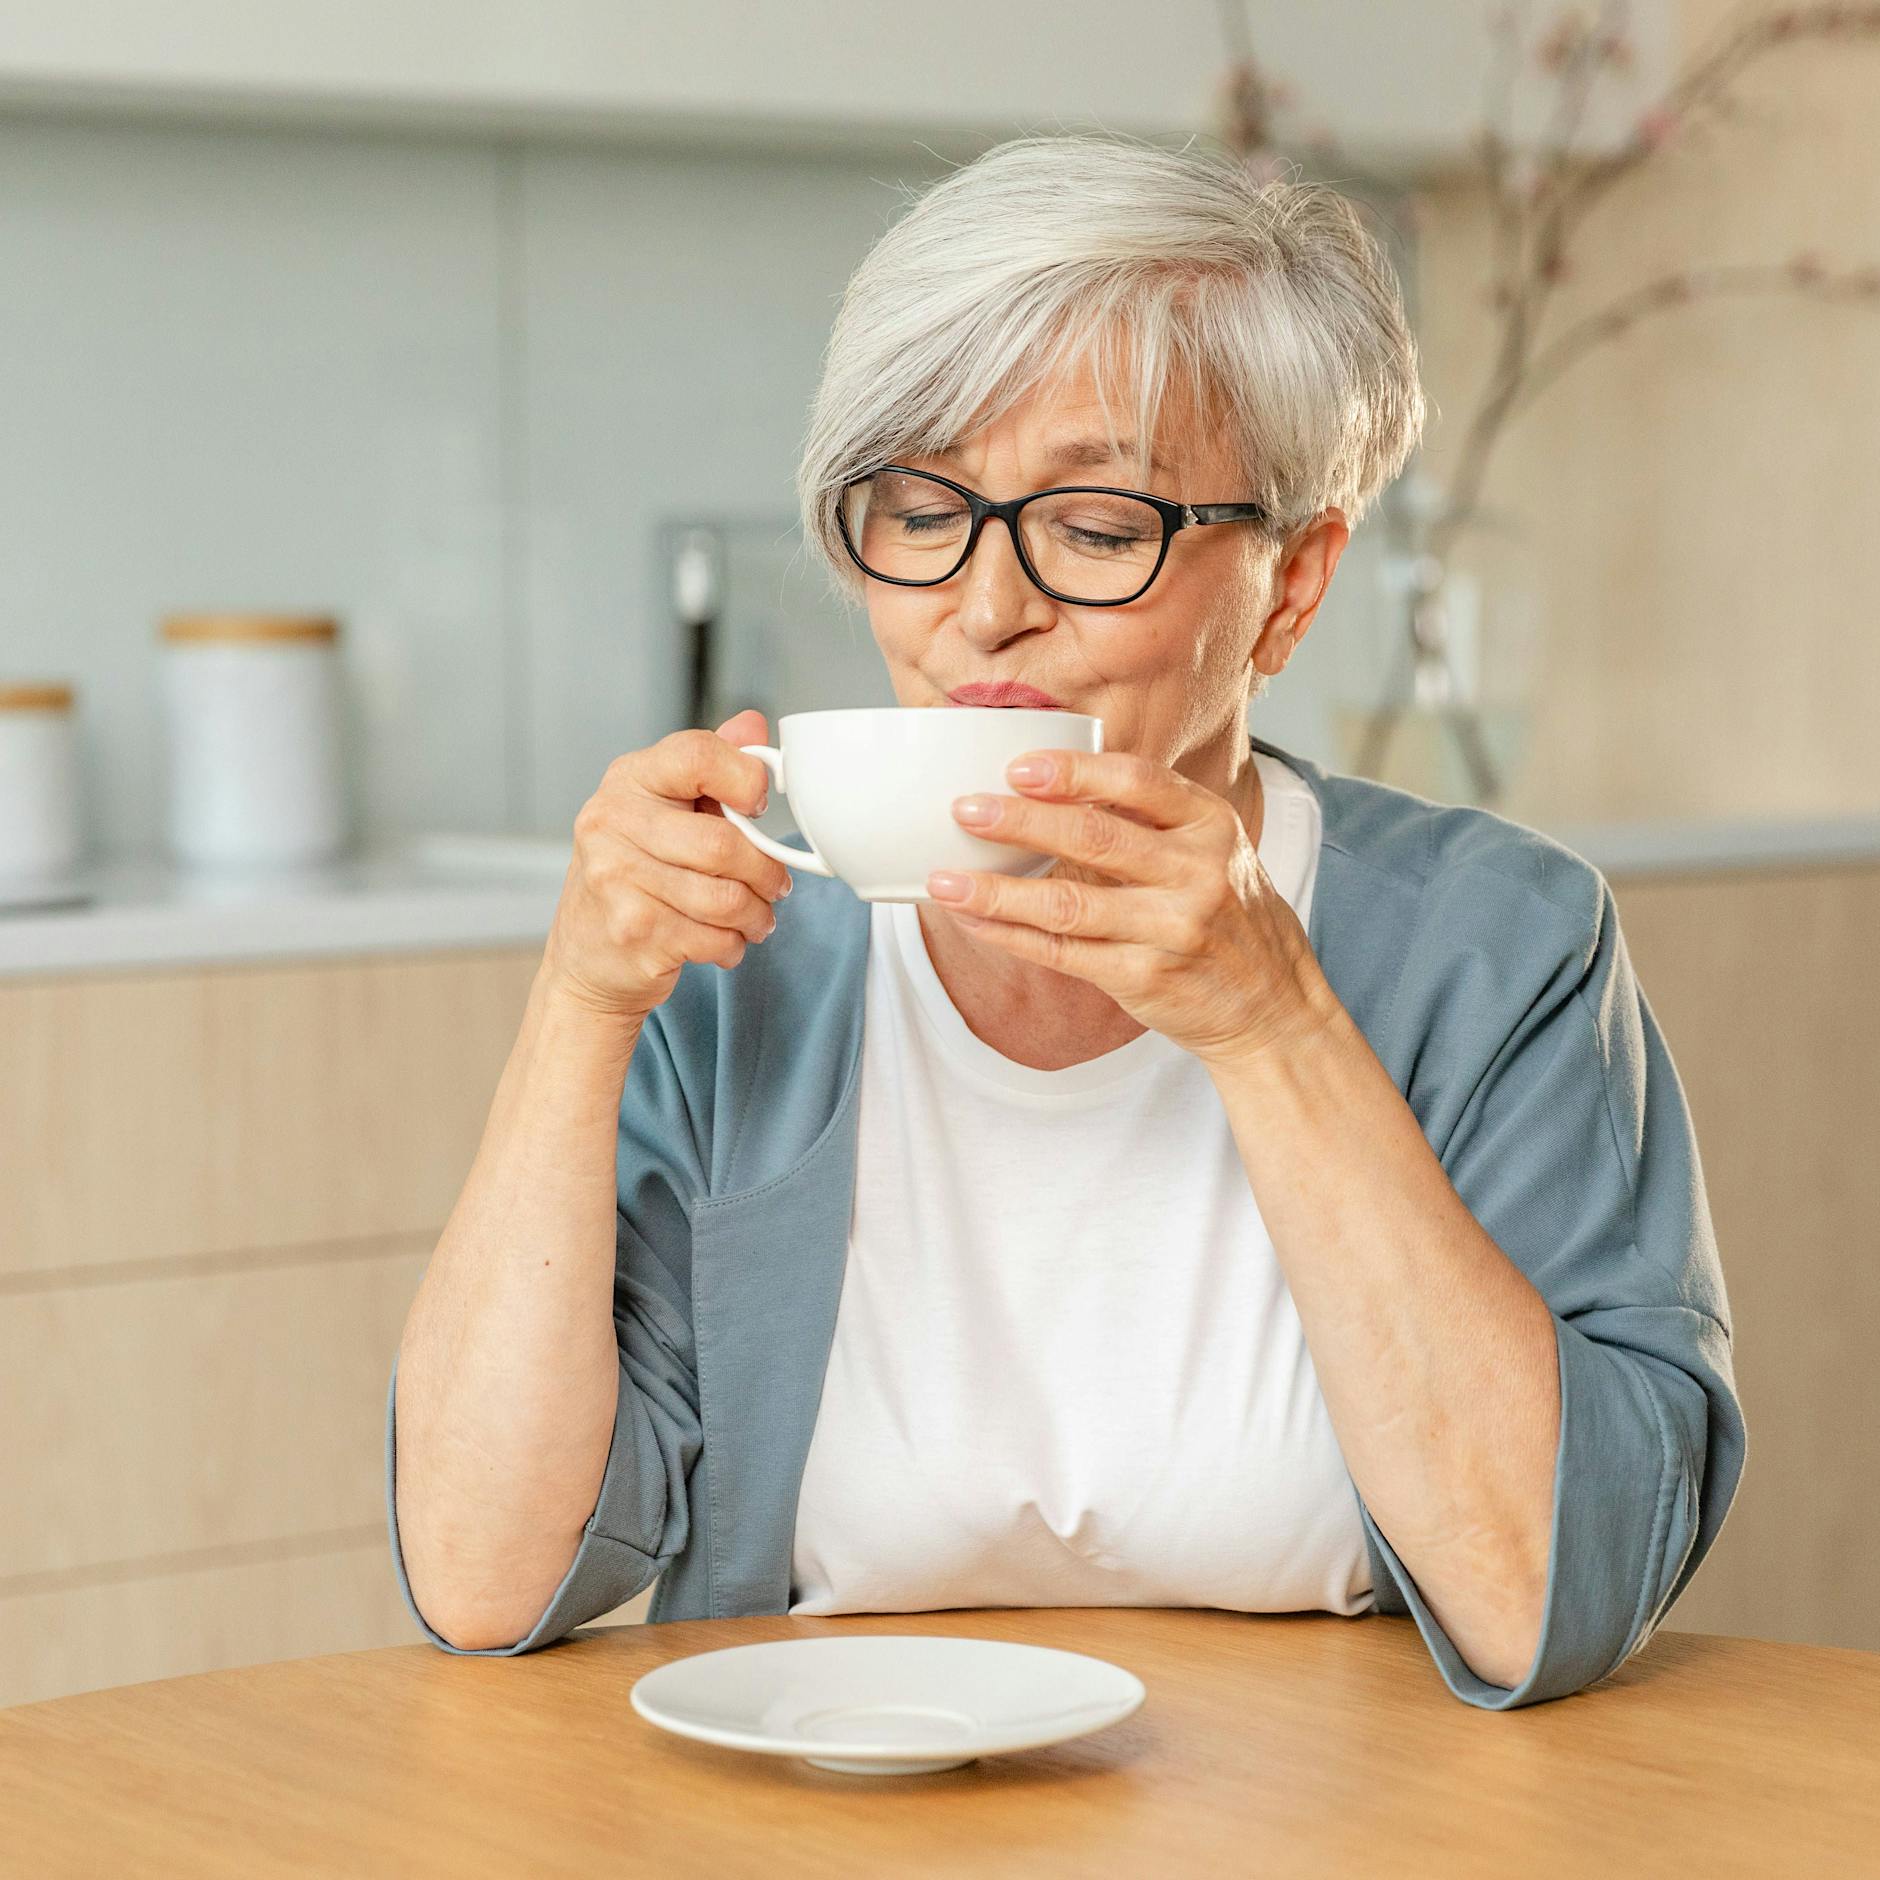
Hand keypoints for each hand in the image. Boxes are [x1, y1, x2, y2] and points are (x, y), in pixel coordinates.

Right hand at [542, 709, 793, 1022]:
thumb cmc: (634, 875)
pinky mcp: (633, 932)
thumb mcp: (664, 809)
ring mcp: (617, 880)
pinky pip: (714, 938)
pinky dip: (733, 946)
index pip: (698, 756)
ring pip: (726, 898)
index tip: (757, 807)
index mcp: (628, 780)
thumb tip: (754, 726)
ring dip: (757, 914)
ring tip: (757, 917)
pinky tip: (724, 941)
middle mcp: (612, 823)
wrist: (585, 956)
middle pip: (723, 843)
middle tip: (777, 885)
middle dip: (766, 872)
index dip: (745, 778)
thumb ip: (710, 767)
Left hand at [927, 748, 1336, 1066]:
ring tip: (944, 880)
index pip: (1137, 783)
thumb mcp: (1213, 850)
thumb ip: (1150, 818)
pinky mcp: (1145, 979)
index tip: (1017, 766)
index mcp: (1211, 825)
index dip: (1074, 773)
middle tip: (964, 810)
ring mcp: (1171, 930)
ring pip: (1068, 904)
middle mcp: (1197, 874)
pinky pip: (1063, 954)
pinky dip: (1011, 936)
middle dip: (1020, 822)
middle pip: (1094, 839)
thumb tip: (1049, 786)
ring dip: (997, 892)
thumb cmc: (1228, 916)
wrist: (1271, 1006)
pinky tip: (974, 920)